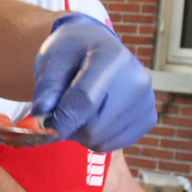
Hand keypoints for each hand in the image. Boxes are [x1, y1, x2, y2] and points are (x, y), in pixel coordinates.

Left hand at [31, 13, 155, 152]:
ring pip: (101, 139)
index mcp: (112, 57)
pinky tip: (92, 117)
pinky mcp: (148, 118)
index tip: (43, 127)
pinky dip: (95, 138)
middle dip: (69, 125)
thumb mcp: (51, 60)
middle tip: (60, 111)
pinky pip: (112, 144)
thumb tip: (43, 117)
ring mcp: (147, 100)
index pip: (85, 100)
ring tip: (77, 110)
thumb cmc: (71, 53)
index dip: (60, 120)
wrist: (95, 46)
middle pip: (94, 126)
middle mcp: (138, 79)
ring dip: (80, 133)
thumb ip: (46, 88)